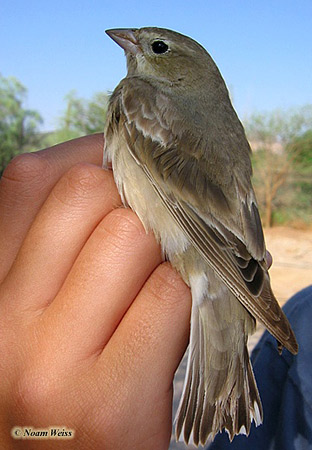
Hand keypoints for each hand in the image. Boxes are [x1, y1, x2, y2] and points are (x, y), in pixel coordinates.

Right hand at [0, 134, 190, 449]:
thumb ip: (54, 242)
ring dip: (164, 249)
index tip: (124, 176)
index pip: (33, 178)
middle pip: (90, 194)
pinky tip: (173, 319)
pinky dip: (186, 294)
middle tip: (148, 234)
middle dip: (133, 202)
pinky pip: (169, 297)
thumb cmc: (51, 377)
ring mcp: (52, 364)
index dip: (91, 162)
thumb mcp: (29, 304)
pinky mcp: (108, 405)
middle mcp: (4, 319)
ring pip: (134, 236)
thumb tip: (112, 169)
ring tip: (157, 279)